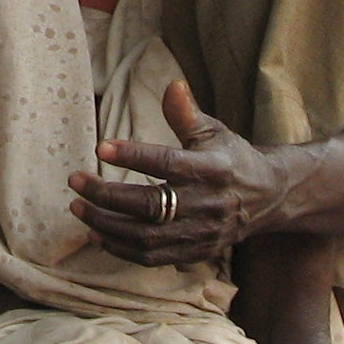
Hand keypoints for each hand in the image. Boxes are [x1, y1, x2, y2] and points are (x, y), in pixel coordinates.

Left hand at [67, 80, 286, 265]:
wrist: (268, 198)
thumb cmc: (232, 158)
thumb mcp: (213, 131)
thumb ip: (186, 113)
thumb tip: (171, 85)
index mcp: (212, 169)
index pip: (167, 163)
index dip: (133, 156)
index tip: (100, 148)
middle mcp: (207, 204)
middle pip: (149, 205)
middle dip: (106, 195)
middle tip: (75, 181)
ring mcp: (201, 233)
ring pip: (146, 237)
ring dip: (106, 225)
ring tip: (78, 207)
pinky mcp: (196, 253)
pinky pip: (152, 257)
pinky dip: (121, 249)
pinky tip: (97, 233)